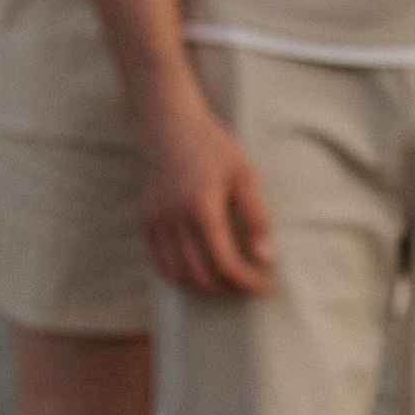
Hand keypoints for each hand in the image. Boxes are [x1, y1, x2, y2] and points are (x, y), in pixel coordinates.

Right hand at [140, 89, 273, 295]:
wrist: (168, 125)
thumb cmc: (211, 146)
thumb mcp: (244, 174)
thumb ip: (257, 217)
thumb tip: (267, 258)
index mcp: (202, 206)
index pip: (225, 262)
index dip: (247, 281)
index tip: (266, 286)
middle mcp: (175, 219)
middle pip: (202, 276)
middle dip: (229, 289)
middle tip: (249, 286)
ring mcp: (158, 223)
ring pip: (180, 277)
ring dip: (206, 289)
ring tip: (228, 285)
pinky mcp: (147, 223)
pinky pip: (162, 266)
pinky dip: (182, 279)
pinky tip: (201, 277)